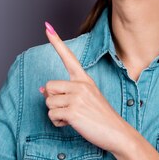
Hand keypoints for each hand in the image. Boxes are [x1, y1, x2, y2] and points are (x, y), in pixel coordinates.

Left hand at [41, 22, 129, 152]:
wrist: (117, 132)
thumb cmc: (100, 117)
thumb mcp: (85, 99)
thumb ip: (66, 92)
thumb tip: (41, 91)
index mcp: (84, 79)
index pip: (68, 57)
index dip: (56, 42)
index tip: (47, 26)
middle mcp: (80, 85)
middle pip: (48, 86)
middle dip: (53, 100)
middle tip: (68, 108)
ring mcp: (77, 97)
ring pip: (48, 102)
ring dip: (56, 113)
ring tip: (73, 117)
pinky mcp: (73, 111)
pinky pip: (52, 115)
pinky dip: (58, 123)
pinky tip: (71, 124)